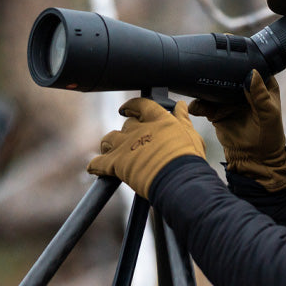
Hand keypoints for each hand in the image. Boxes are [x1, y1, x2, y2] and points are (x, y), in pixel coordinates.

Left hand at [87, 99, 204, 198]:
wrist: (178, 180)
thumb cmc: (189, 160)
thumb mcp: (191, 136)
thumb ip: (183, 119)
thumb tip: (181, 106)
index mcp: (159, 120)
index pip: (141, 105)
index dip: (132, 106)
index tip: (127, 109)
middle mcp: (140, 129)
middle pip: (126, 125)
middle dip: (127, 132)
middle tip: (131, 141)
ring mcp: (126, 145)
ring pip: (109, 139)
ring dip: (109, 145)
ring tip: (111, 151)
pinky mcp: (116, 163)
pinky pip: (98, 163)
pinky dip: (95, 166)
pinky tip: (94, 168)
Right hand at [189, 71, 285, 190]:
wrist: (255, 159)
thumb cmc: (270, 137)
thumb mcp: (269, 114)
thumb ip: (260, 96)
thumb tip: (252, 74)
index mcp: (262, 86)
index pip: (253, 66)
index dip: (244, 59)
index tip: (232, 54)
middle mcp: (244, 90)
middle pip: (229, 74)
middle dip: (219, 71)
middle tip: (209, 71)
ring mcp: (229, 100)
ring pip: (214, 88)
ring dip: (205, 88)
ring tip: (199, 92)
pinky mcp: (217, 112)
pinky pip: (204, 105)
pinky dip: (198, 105)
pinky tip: (196, 107)